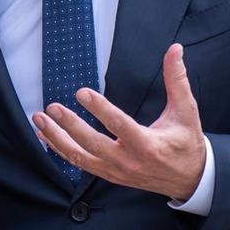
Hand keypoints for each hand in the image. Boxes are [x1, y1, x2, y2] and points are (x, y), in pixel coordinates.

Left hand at [34, 43, 205, 200]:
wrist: (189, 179)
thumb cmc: (186, 143)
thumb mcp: (186, 111)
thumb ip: (177, 80)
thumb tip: (175, 50)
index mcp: (147, 144)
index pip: (119, 125)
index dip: (99, 109)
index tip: (81, 92)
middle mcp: (128, 161)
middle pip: (92, 144)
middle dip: (69, 125)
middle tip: (52, 107)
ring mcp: (116, 170)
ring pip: (79, 156)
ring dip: (56, 138)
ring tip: (40, 119)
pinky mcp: (108, 175)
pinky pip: (79, 163)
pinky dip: (60, 149)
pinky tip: (46, 135)